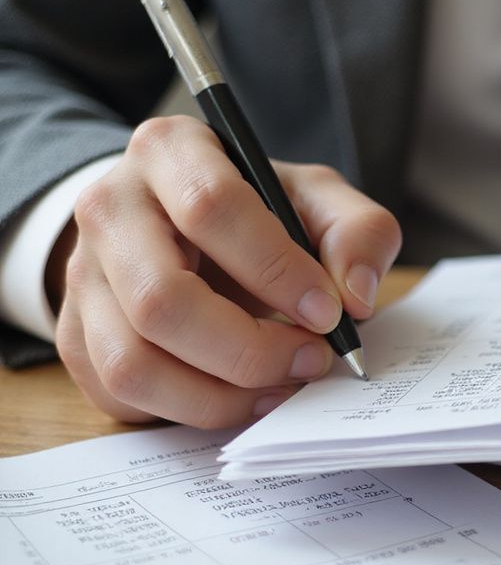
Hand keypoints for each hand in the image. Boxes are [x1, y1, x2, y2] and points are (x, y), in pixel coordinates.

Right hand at [51, 116, 400, 426]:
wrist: (185, 228)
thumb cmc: (258, 214)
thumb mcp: (319, 202)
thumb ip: (357, 233)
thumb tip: (355, 296)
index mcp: (169, 153)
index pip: (211, 208)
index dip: (277, 270)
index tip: (329, 313)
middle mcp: (109, 210)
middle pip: (161, 301)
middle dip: (250, 350)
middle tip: (312, 361)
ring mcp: (82, 279)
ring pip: (133, 362)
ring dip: (221, 396)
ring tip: (281, 388)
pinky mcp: (78, 338)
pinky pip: (125, 397)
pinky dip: (193, 411)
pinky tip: (243, 397)